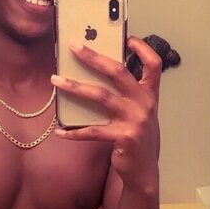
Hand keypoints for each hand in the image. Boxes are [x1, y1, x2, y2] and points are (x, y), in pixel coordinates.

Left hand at [52, 35, 161, 191]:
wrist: (144, 171)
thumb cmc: (137, 135)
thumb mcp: (139, 111)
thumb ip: (127, 93)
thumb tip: (98, 70)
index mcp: (150, 94)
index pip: (153, 64)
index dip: (142, 48)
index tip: (127, 37)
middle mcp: (144, 104)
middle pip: (118, 72)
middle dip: (94, 57)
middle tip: (74, 46)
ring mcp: (135, 120)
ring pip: (101, 96)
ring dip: (76, 86)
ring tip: (56, 80)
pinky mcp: (123, 138)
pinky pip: (93, 131)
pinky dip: (74, 131)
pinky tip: (60, 131)